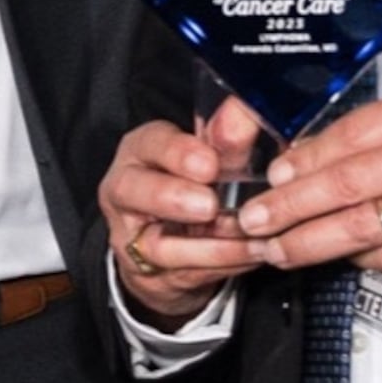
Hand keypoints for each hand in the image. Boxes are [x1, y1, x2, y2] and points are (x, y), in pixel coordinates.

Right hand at [98, 96, 263, 324]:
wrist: (170, 239)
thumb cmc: (190, 182)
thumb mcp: (206, 156)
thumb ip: (225, 138)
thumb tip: (249, 109)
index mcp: (141, 149)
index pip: (150, 142)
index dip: (178, 153)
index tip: (209, 163)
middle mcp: (127, 189)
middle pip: (132, 189)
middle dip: (173, 196)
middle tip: (209, 205)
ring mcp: (132, 235)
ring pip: (158, 244)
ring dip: (210, 245)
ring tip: (251, 239)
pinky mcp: (149, 272)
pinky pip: (185, 273)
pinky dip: (223, 266)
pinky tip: (254, 255)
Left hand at [238, 89, 381, 281]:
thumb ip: (364, 135)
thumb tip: (294, 161)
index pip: (348, 137)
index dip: (303, 160)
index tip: (272, 176)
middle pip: (345, 185)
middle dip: (290, 207)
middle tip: (255, 220)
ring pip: (358, 229)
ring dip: (308, 243)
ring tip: (276, 249)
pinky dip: (355, 259)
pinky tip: (333, 257)